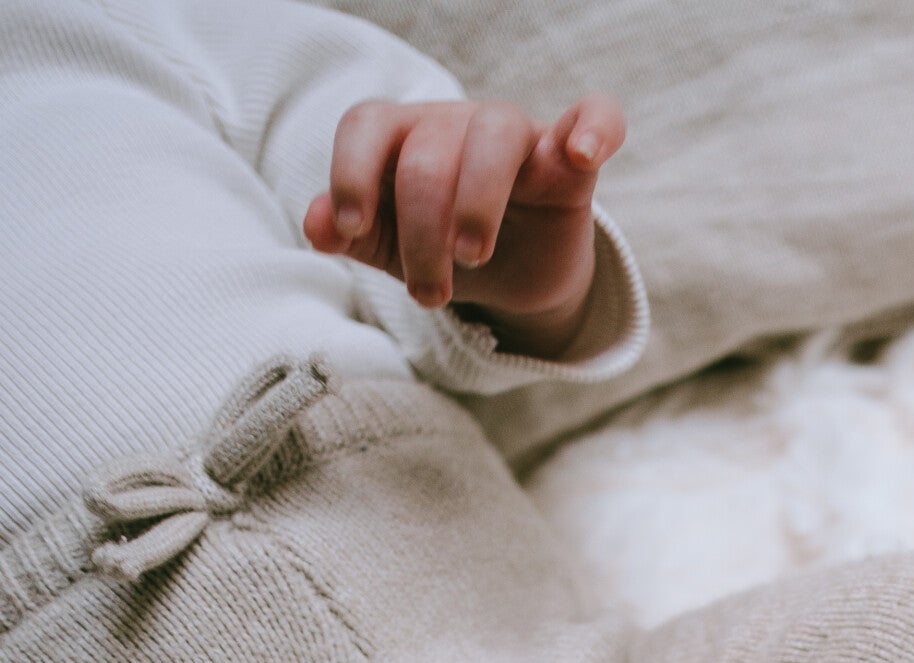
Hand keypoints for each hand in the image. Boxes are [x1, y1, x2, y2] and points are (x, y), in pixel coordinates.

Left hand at [304, 94, 624, 358]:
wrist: (511, 277)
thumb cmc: (442, 249)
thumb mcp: (391, 248)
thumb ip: (355, 233)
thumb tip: (316, 227)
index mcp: (403, 137)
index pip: (367, 124)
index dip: (351, 171)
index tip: (352, 227)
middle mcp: (456, 124)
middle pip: (428, 153)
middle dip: (421, 233)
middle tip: (429, 295)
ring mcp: (516, 137)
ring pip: (495, 133)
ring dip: (477, 201)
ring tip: (472, 257)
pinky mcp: (571, 160)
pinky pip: (595, 115)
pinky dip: (594, 126)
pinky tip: (582, 153)